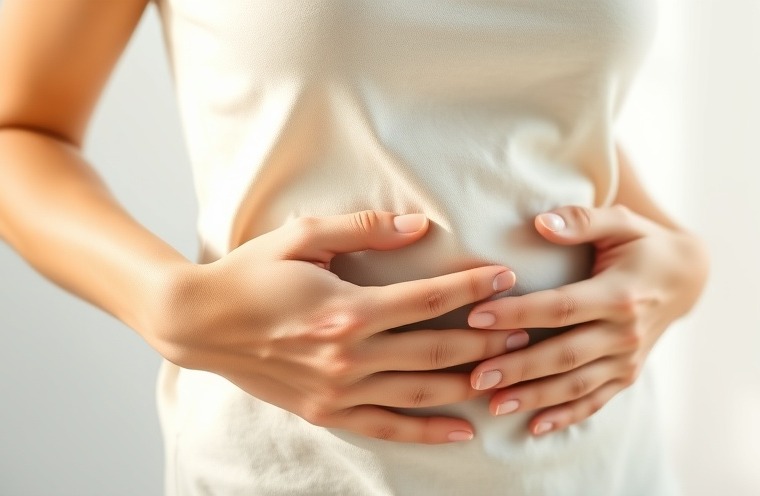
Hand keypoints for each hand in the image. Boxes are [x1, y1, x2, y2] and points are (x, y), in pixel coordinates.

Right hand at [148, 210, 527, 443]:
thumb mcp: (301, 237)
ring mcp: (339, 389)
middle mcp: (349, 354)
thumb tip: (418, 226)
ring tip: (510, 371)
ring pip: (422, 390)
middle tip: (525, 328)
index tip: (506, 277)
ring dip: (471, 381)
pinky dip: (429, 431)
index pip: (428, 298)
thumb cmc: (250, 273)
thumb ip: (364, 230)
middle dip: (487, 337)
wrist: (199, 324)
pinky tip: (464, 429)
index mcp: (347, 308)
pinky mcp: (327, 411)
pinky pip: (388, 426)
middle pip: (437, 348)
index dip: (472, 287)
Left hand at [466, 205, 708, 434]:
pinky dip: (565, 417)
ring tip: (492, 405)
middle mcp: (626, 332)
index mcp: (620, 294)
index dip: (518, 313)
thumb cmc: (644, 244)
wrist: (688, 278)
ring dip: (534, 398)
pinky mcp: (627, 375)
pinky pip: (594, 401)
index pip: (561, 307)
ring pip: (575, 385)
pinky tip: (533, 427)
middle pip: (564, 354)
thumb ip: (582, 220)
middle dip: (518, 368)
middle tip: (475, 376)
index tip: (476, 316)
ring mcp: (628, 359)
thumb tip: (541, 223)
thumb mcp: (622, 222)